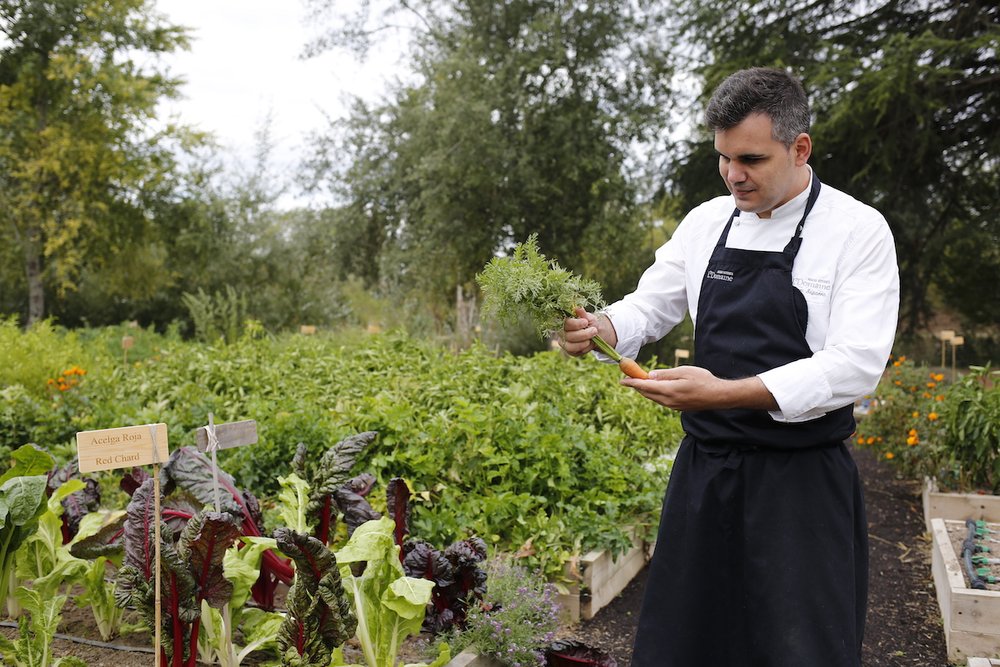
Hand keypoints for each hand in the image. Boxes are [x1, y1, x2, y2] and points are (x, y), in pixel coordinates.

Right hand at [560, 307, 599, 356]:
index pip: (566, 323)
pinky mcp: (569, 351)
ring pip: (570, 346)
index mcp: (564, 322)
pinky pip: (575, 352)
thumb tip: (578, 308)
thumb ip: (582, 313)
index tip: (586, 322)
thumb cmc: (589, 322)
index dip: (576, 324)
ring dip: (583, 343)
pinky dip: (584, 349)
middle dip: (583, 334)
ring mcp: (564, 343)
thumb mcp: (588, 317)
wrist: (594, 332)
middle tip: (594, 330)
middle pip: (569, 336)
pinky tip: (589, 344)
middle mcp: (561, 333)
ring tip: (592, 339)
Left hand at [620, 366, 777, 411]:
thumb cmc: (703, 380)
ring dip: (644, 390)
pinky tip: (653, 388)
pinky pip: (660, 401)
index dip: (632, 383)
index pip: (645, 386)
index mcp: (669, 391)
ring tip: (638, 382)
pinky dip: (653, 394)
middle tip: (628, 377)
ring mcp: (673, 406)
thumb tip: (650, 375)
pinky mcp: (678, 407)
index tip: (622, 380)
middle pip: (646, 393)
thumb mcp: (684, 371)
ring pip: (653, 398)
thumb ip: (666, 374)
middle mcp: (668, 401)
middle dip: (636, 386)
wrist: (718, 396)